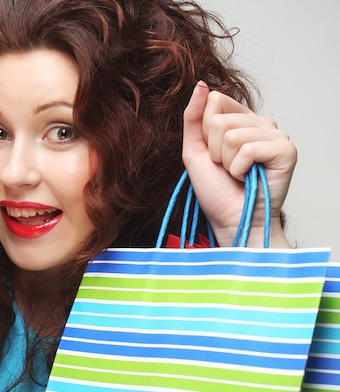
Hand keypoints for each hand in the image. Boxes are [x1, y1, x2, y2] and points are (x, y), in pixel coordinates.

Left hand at [182, 81, 296, 247]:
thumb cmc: (216, 190)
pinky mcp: (286, 149)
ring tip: (237, 174)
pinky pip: (248, 148)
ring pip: (231, 134)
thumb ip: (193, 117)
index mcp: (241, 119)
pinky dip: (239, 169)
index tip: (213, 153)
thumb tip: (202, 85)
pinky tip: (248, 177)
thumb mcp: (194, 150)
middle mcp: (261, 122)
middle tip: (226, 168)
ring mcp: (276, 134)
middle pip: (219, 119)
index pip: (215, 101)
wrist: (231, 219)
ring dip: (226, 162)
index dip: (205, 131)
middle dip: (214, 150)